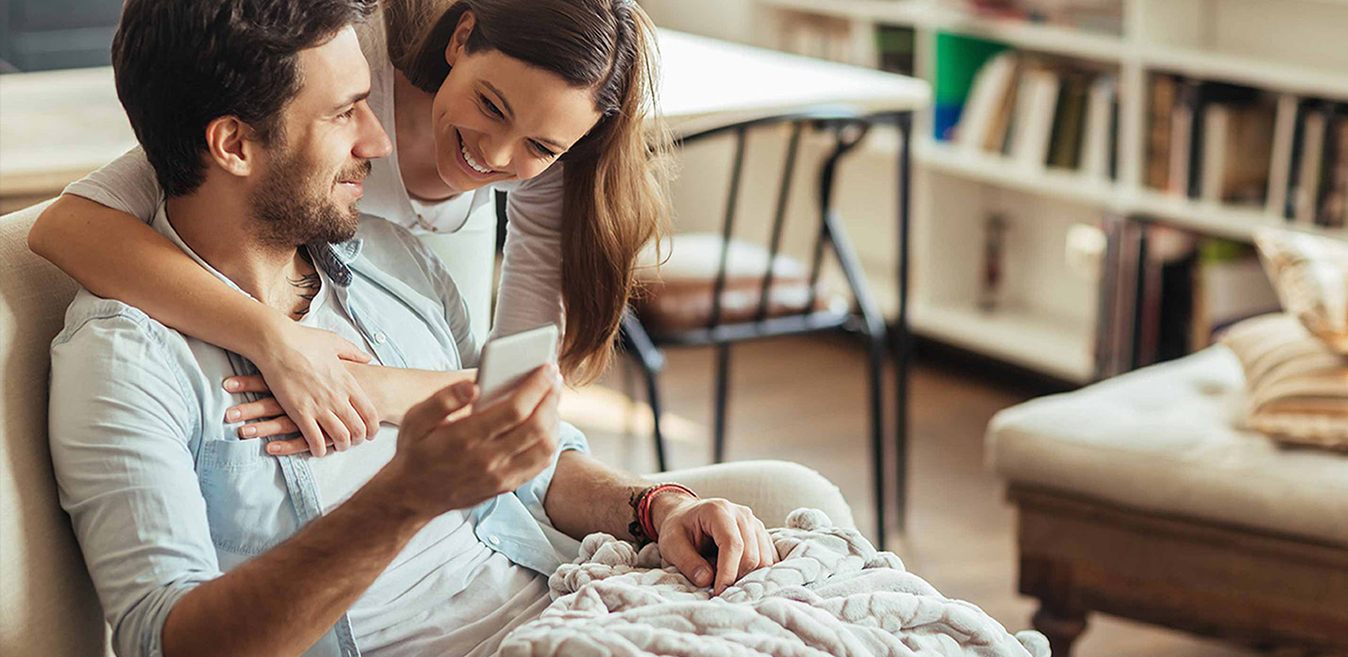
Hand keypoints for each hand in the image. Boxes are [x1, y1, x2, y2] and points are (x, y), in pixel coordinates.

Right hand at [243, 324, 378, 456]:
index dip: (372, 427)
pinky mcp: (299, 412)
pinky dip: (318, 448)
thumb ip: (354, 352)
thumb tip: (368, 358)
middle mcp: (337, 397)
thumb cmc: (304, 340)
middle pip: (357, 428)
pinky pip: (314, 439)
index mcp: (348, 382)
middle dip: (358, 440)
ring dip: (340, 446)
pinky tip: (317, 449)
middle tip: (353, 443)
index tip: (370, 433)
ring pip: (339, 437)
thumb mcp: (336, 342)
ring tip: (337, 447)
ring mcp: (319, 406)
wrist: (277, 342)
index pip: (369, 413)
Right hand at [387, 365, 561, 518]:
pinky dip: (550, 441)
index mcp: (466, 439)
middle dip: (551, 398)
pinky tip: (547, 424)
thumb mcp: (415, 419)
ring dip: (554, 419)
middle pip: (536, 426)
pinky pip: (540, 464)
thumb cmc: (416, 451)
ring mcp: (500, 476)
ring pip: (544, 447)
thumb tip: (473, 386)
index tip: (547, 369)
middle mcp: (487, 460)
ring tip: (551, 399)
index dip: (536, 386)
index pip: (514, 410)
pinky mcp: (506, 486)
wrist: (413, 496)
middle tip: (555, 378)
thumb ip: (443, 399)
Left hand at [654, 496, 776, 595]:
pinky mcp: (761, 535)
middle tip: (719, 591)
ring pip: (764, 559)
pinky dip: (757, 574)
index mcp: (718, 510)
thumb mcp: (671, 544)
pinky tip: (739, 578)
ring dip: (748, 577)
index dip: (728, 571)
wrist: (687, 516)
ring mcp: (755, 523)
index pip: (733, 544)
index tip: (718, 592)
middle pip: (751, 554)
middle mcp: (742, 514)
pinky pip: (769, 559)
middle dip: (736, 578)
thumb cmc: (679, 529)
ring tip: (727, 584)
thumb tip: (707, 580)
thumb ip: (687, 561)